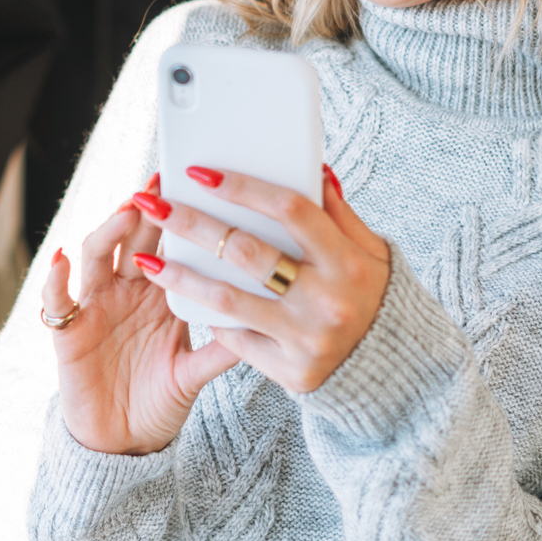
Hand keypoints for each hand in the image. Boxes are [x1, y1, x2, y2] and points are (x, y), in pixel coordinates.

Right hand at [46, 175, 242, 455]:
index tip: (198, 188)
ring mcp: (96, 305)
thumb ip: (221, 351)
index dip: (178, 217)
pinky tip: (62, 260)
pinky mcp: (67, 330)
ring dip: (109, 231)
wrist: (123, 441)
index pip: (168, 244)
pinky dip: (57, 278)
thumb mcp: (195, 373)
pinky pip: (58, 299)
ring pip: (97, 254)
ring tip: (126, 213)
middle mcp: (127, 291)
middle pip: (133, 238)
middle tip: (160, 181)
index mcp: (160, 294)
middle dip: (145, 209)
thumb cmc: (160, 400)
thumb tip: (262, 326)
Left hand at [132, 163, 391, 393]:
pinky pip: (238, 339)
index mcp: (348, 261)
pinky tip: (184, 298)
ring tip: (145, 260)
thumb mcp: (372, 252)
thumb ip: (339, 213)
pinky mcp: (292, 372)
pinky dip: (211, 317)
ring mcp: (308, 340)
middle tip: (154, 206)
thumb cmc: (373, 296)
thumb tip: (313, 167)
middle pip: (247, 253)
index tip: (200, 173)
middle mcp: (328, 300)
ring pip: (229, 301)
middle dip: (194, 225)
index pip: (291, 211)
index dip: (243, 188)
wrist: (395, 372)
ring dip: (182, 277)